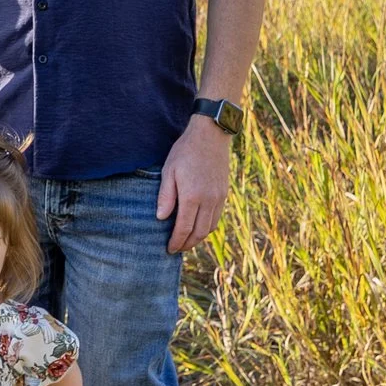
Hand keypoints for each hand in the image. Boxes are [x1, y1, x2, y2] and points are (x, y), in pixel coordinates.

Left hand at [156, 116, 233, 255]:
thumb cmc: (185, 151)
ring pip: (209, 227)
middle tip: (177, 249)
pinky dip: (207, 227)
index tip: (169, 249)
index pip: (184, 228)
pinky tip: (198, 226)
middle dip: (187, 244)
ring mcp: (218, 198)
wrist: (211, 135)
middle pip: (199, 233)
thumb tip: (161, 218)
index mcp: (192, 196)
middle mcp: (208, 201)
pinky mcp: (224, 193)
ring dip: (198, 238)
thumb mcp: (169, 170)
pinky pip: (216, 217)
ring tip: (186, 240)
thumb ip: (166, 196)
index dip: (176, 241)